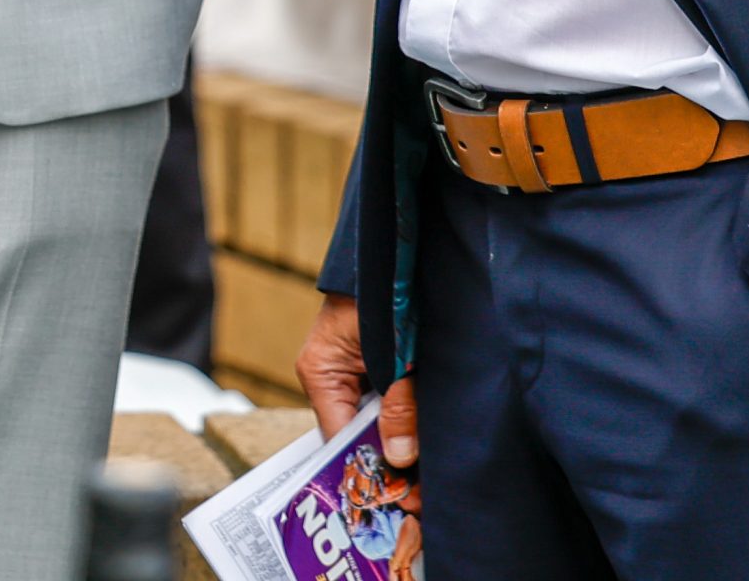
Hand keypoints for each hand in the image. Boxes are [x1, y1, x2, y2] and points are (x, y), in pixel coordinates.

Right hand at [297, 298, 421, 576]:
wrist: (388, 250)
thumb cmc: (383, 290)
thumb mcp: (394, 352)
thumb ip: (399, 404)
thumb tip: (401, 458)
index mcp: (320, 373)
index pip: (339, 440)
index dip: (369, 471)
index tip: (404, 498)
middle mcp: (329, 378)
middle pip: (356, 436)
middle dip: (389, 461)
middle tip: (423, 492)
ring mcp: (347, 374)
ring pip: (373, 423)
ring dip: (399, 440)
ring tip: (428, 468)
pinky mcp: (367, 368)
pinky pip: (382, 406)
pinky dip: (402, 420)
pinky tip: (424, 436)